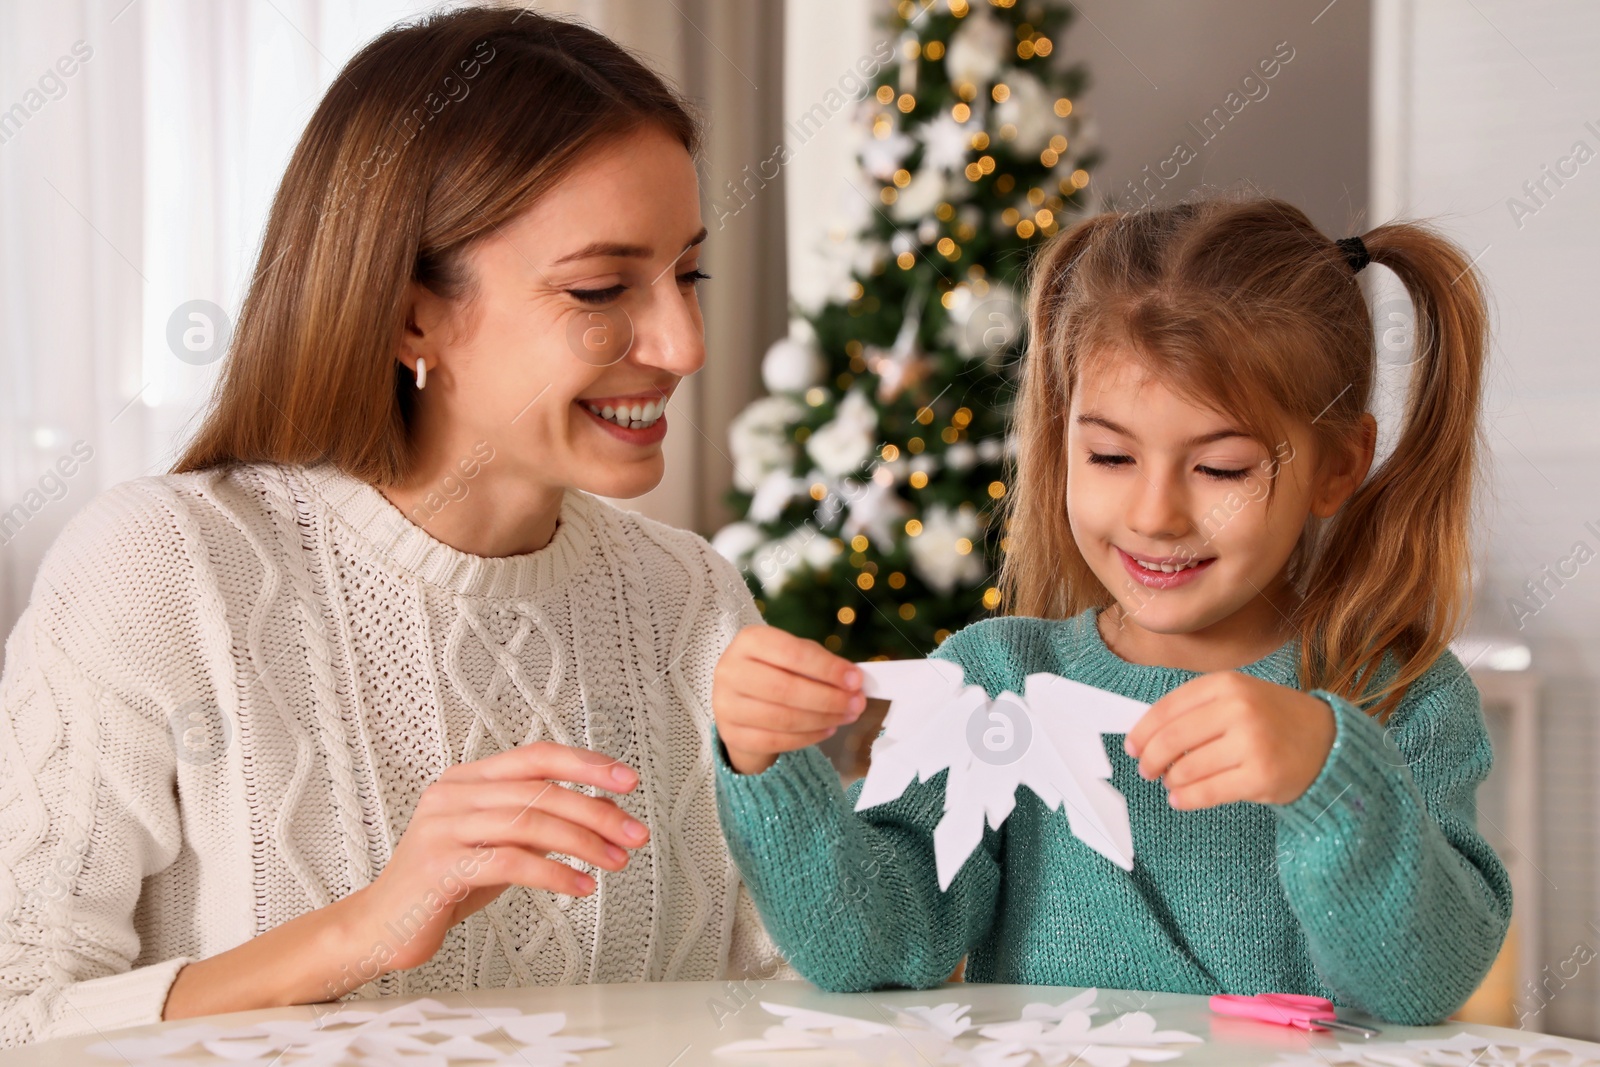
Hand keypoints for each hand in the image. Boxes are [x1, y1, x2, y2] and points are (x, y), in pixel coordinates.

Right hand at [341, 742, 650, 981]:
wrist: (382, 927)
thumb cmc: (444, 884)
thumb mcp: (499, 845)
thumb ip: (539, 823)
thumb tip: (602, 809)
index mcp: (468, 779)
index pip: (536, 757)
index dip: (585, 764)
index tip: (627, 779)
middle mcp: (452, 794)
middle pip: (540, 791)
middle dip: (597, 812)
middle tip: (634, 832)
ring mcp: (442, 827)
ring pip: (529, 822)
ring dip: (584, 843)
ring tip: (615, 862)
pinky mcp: (438, 866)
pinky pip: (510, 862)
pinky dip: (554, 873)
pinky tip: (581, 885)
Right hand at [713, 625, 864, 775]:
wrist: (741, 700)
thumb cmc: (776, 671)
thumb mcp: (795, 657)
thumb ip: (821, 664)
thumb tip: (853, 682)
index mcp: (749, 641)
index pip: (792, 653)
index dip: (827, 668)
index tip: (856, 680)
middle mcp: (730, 670)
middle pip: (785, 688)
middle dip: (828, 698)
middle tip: (857, 704)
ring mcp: (726, 705)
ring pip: (782, 718)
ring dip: (822, 719)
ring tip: (847, 716)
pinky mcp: (730, 734)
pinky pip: (776, 741)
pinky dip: (807, 737)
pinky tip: (827, 729)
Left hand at [1122, 672, 1335, 809]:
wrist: (1329, 741)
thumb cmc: (1273, 719)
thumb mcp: (1238, 697)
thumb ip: (1196, 709)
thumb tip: (1146, 736)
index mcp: (1227, 684)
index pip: (1167, 709)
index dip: (1143, 731)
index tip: (1132, 746)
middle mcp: (1239, 710)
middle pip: (1172, 740)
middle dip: (1150, 759)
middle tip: (1146, 770)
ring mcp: (1252, 744)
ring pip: (1186, 769)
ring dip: (1170, 780)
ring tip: (1171, 783)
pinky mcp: (1261, 777)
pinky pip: (1208, 792)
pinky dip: (1186, 799)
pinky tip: (1180, 799)